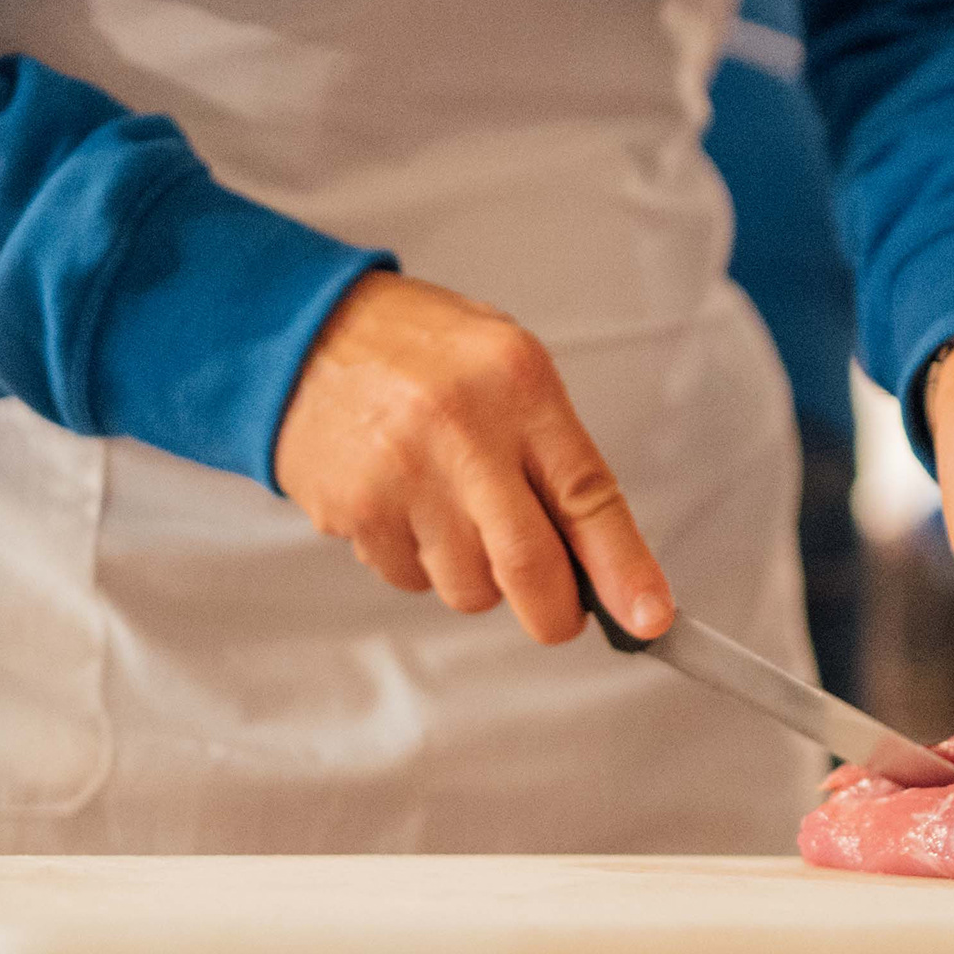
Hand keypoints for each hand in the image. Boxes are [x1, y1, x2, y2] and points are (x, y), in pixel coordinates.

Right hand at [274, 270, 674, 642]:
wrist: (302, 333)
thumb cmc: (422, 354)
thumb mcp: (508, 368)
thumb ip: (556, 457)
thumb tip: (603, 563)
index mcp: (518, 383)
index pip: (588, 496)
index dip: (625, 570)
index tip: (651, 619)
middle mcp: (462, 430)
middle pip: (529, 567)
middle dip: (556, 613)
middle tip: (560, 614)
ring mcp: (402, 475)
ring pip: (469, 588)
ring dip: (476, 576)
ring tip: (452, 511)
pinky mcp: (355, 511)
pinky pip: (411, 580)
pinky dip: (420, 562)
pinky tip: (404, 506)